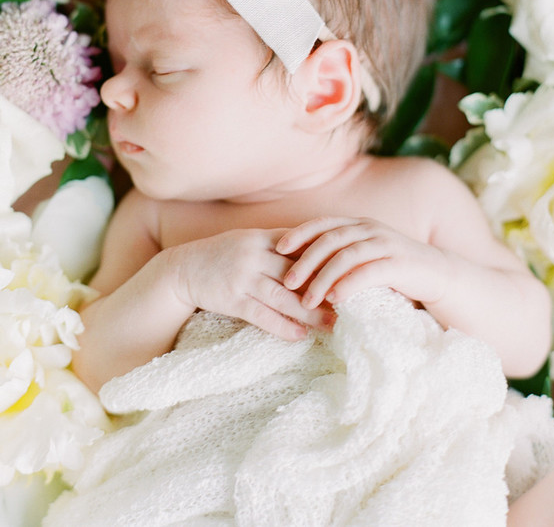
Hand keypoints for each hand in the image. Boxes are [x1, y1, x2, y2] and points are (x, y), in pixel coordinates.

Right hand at [171, 228, 334, 340]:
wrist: (182, 269)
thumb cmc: (223, 254)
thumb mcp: (249, 240)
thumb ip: (279, 244)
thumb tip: (317, 251)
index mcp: (261, 238)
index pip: (300, 245)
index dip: (325, 257)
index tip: (349, 269)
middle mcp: (253, 255)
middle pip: (296, 272)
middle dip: (324, 286)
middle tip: (350, 300)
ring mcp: (241, 277)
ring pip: (282, 296)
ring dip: (309, 311)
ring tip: (332, 323)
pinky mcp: (230, 299)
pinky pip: (260, 315)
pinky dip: (281, 326)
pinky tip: (300, 335)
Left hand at [276, 217, 449, 309]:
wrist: (437, 274)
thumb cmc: (393, 268)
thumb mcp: (363, 256)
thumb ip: (340, 255)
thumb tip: (302, 268)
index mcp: (358, 224)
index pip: (322, 224)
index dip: (298, 234)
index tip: (277, 249)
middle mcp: (369, 229)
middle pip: (329, 240)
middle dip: (305, 261)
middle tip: (286, 282)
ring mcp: (385, 244)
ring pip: (345, 256)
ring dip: (323, 278)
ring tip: (308, 300)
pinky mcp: (398, 263)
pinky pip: (368, 271)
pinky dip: (349, 284)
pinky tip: (335, 299)